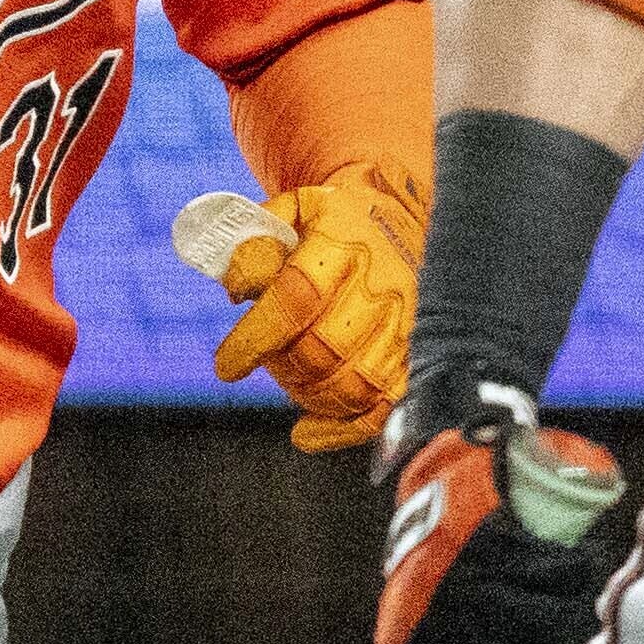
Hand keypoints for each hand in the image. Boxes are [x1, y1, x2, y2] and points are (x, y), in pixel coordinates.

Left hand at [205, 162, 423, 453]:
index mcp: (345, 244)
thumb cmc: (337, 222)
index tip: (226, 366)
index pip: (297, 298)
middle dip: (281, 364)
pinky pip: (384, 408)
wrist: (407, 219)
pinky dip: (342, 429)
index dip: (257, 338)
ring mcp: (407, 325)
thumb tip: (238, 287)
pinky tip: (306, 432)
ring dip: (307, 392)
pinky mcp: (417, 357)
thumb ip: (258, 242)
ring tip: (289, 376)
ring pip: (353, 384)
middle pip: (323, 348)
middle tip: (265, 356)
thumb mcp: (295, 210)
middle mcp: (382, 286)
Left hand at [375, 381, 626, 643]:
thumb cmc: (463, 573)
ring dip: (574, 610)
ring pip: (546, 621)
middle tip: (564, 626)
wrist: (440, 476)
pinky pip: (553, 570)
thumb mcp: (471, 632)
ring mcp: (460, 580)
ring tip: (576, 597)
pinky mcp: (488, 537)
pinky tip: (580, 564)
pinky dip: (576, 570)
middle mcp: (436, 624)